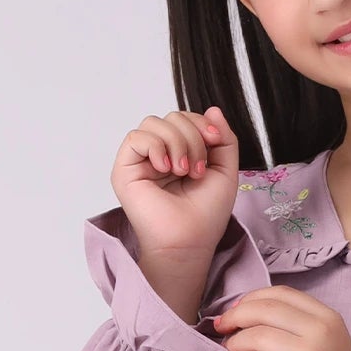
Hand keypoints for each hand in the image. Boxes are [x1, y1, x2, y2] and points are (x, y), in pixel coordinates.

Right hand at [112, 106, 239, 262]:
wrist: (190, 241)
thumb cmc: (206, 215)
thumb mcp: (225, 169)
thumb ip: (224, 138)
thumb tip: (213, 109)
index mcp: (180, 153)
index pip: (185, 119)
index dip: (201, 123)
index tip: (215, 140)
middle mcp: (159, 155)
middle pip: (171, 117)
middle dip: (192, 136)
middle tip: (197, 169)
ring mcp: (141, 161)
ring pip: (154, 123)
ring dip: (176, 142)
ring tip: (183, 171)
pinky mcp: (124, 170)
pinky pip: (135, 137)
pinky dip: (155, 146)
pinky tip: (165, 168)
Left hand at [211, 287, 350, 350]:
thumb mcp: (329, 346)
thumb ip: (300, 327)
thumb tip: (248, 313)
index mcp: (329, 319)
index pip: (281, 294)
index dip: (251, 298)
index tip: (236, 310)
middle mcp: (320, 333)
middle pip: (264, 310)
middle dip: (235, 316)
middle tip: (221, 326)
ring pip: (255, 336)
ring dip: (234, 342)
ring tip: (229, 350)